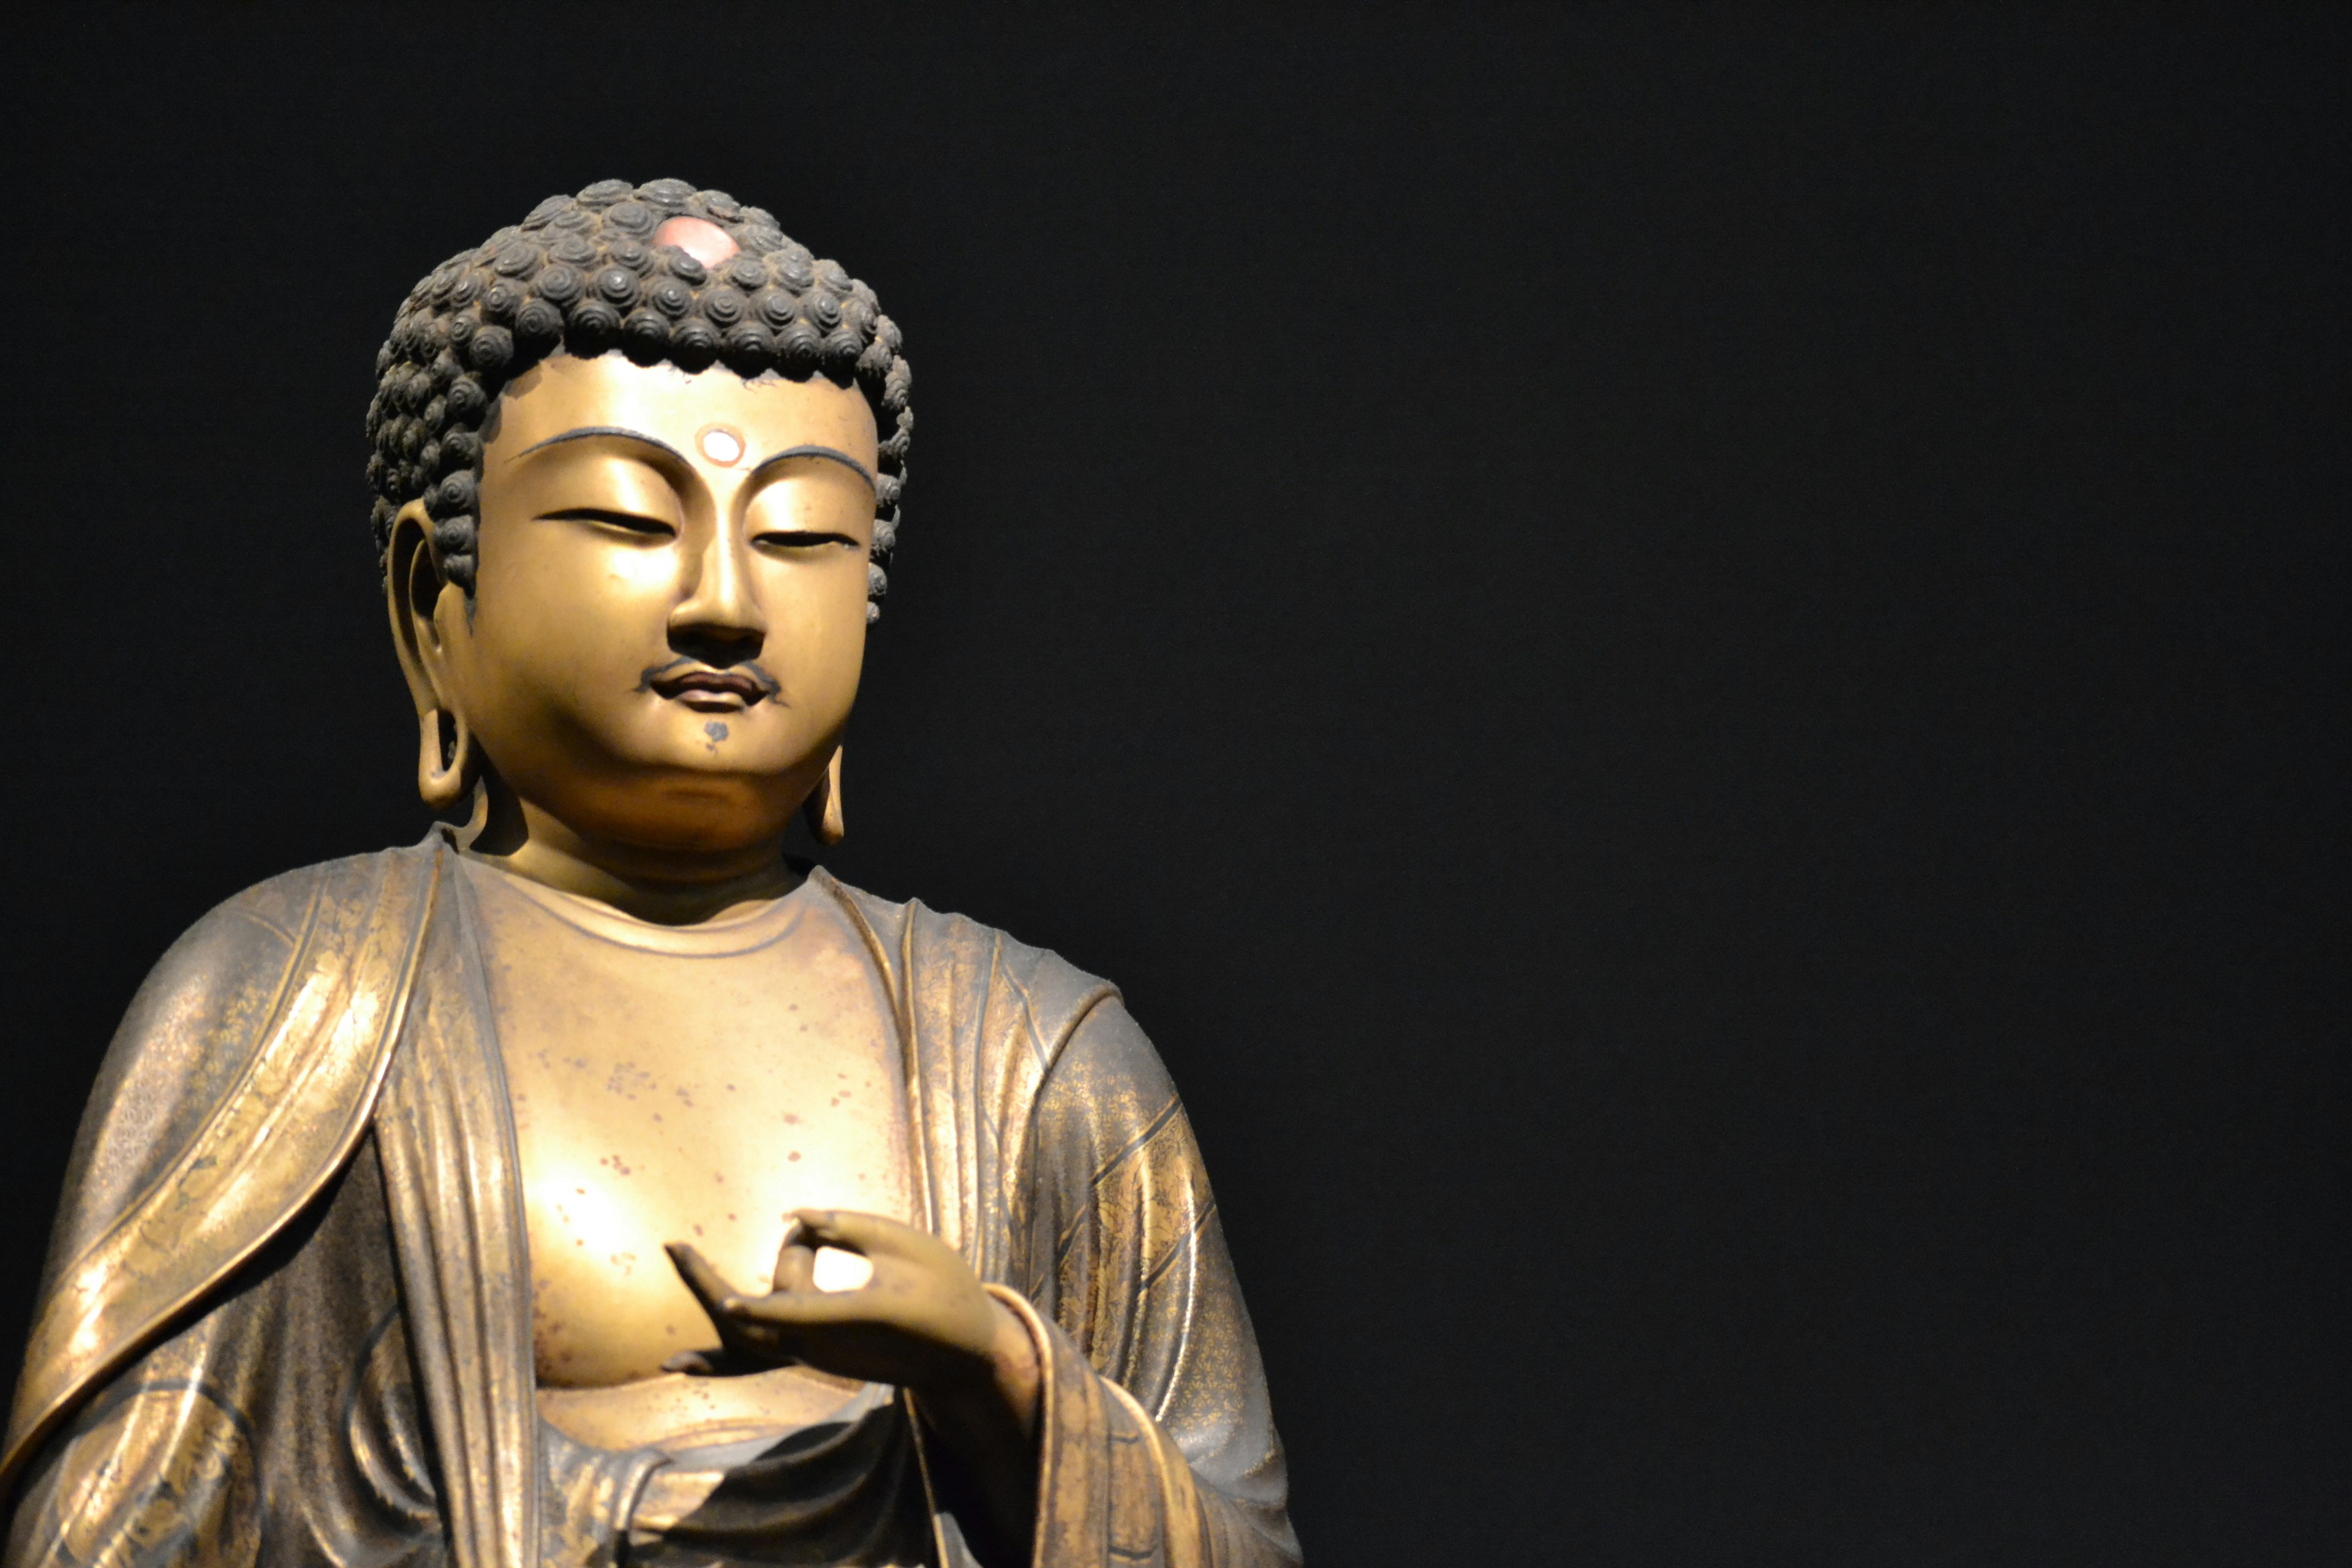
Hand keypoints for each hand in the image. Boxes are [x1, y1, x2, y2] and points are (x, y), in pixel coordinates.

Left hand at [666, 1211, 1042, 1559]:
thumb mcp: (909, 1245)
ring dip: (754, 1276)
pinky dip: (726, 1351)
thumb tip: (793, 1219)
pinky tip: (680, 1368)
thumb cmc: (947, 1291)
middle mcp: (826, 1349)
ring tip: (713, 1248)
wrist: (965, 1354)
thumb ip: (848, 1226)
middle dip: (710, 1283)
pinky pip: (762, 1351)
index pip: (799, 1313)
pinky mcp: (814, 1359)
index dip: (764, 1306)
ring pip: (760, 1324)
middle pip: (755, 1324)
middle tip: (672, 1245)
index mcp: (857, 1318)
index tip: (727, 1303)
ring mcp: (817, 1360)